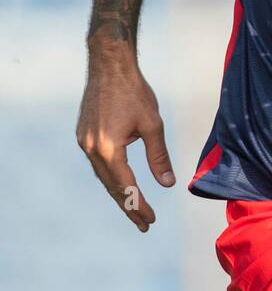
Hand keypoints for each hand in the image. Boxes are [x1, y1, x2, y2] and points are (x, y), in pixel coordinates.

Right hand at [76, 52, 175, 231]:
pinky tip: (121, 183)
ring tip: (134, 209)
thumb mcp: (153, 124)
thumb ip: (158, 156)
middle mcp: (91, 149)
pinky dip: (111, 177)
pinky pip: (98, 164)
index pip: (125, 187)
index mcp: (108, 149)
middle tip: (144, 224)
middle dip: (128, 206)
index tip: (151, 220)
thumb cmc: (134, 91)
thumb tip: (168, 184)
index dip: (139, 205)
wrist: (109, 66)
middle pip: (111, 187)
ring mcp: (84, 142)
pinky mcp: (84, 135)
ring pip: (103, 177)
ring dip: (118, 194)